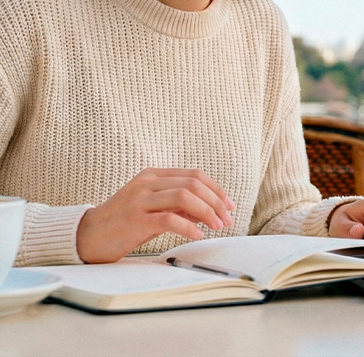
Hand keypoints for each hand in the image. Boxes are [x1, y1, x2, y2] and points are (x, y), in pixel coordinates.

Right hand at [76, 168, 235, 262]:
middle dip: (216, 201)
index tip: (229, 204)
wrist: (87, 236)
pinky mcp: (135, 218)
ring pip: (184, 196)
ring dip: (207, 211)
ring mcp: (140, 199)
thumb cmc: (123, 223)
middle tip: (227, 218)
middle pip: (193, 183)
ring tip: (217, 225)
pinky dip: (188, 226)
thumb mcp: (153, 208)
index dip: (216, 189)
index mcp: (153, 175)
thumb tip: (209, 210)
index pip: (194, 175)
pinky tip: (198, 234)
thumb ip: (178, 205)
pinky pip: (169, 218)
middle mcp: (147, 182)